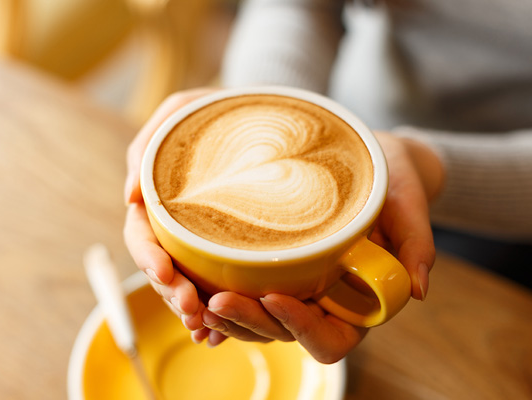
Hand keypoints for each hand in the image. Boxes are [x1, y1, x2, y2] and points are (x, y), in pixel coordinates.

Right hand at [124, 88, 222, 343]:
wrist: (266, 120)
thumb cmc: (219, 110)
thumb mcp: (182, 111)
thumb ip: (149, 145)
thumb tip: (128, 196)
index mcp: (160, 200)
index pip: (142, 235)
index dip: (148, 258)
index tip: (164, 272)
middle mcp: (177, 226)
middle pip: (163, 269)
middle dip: (172, 293)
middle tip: (194, 310)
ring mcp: (201, 242)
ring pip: (187, 285)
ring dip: (192, 310)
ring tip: (208, 329)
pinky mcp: (228, 251)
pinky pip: (217, 286)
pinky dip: (216, 313)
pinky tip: (221, 333)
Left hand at [201, 132, 443, 362]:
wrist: (370, 163)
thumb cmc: (391, 181)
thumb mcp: (409, 202)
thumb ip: (416, 244)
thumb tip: (419, 289)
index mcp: (358, 301)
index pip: (330, 338)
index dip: (301, 326)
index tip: (274, 297)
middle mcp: (323, 302)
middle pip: (283, 334)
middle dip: (249, 323)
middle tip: (216, 301)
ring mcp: (296, 289)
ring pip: (257, 322)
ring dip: (227, 319)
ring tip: (197, 300)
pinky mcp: (274, 269)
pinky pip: (244, 295)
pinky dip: (218, 300)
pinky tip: (195, 292)